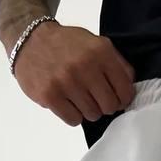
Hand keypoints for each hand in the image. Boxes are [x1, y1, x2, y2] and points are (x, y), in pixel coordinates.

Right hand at [12, 21, 134, 125]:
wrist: (30, 40)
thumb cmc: (67, 45)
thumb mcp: (95, 43)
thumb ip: (117, 63)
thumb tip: (130, 87)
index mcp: (100, 52)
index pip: (125, 91)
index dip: (122, 98)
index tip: (114, 97)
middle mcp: (84, 66)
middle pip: (110, 107)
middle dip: (104, 105)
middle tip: (94, 98)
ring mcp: (66, 82)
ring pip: (92, 115)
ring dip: (87, 110)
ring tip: (77, 96)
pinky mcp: (50, 96)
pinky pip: (74, 120)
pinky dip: (72, 114)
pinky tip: (66, 101)